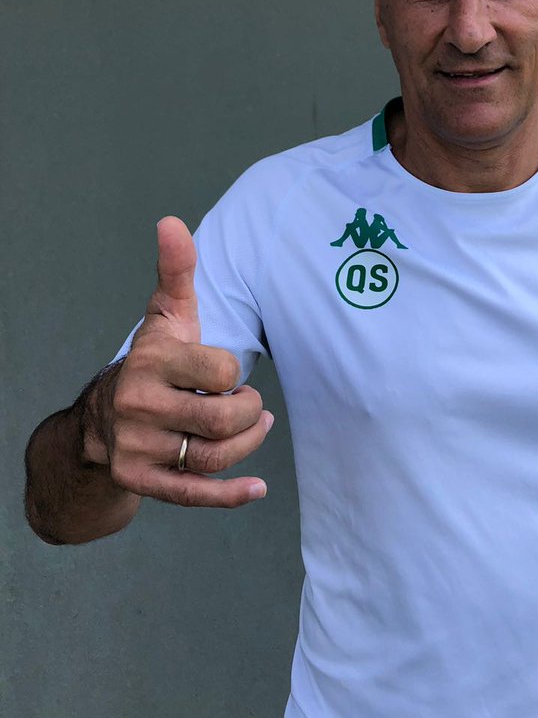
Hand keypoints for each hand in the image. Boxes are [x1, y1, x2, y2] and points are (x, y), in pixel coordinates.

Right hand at [83, 216, 271, 506]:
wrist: (102, 418)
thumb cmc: (155, 360)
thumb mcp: (166, 315)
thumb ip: (176, 270)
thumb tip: (171, 221)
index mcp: (152, 361)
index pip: (223, 373)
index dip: (234, 375)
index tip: (225, 375)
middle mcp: (139, 405)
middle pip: (223, 421)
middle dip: (249, 414)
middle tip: (248, 406)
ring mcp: (137, 446)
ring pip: (214, 457)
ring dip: (247, 446)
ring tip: (253, 428)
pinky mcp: (140, 481)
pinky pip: (193, 494)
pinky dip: (230, 495)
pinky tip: (257, 490)